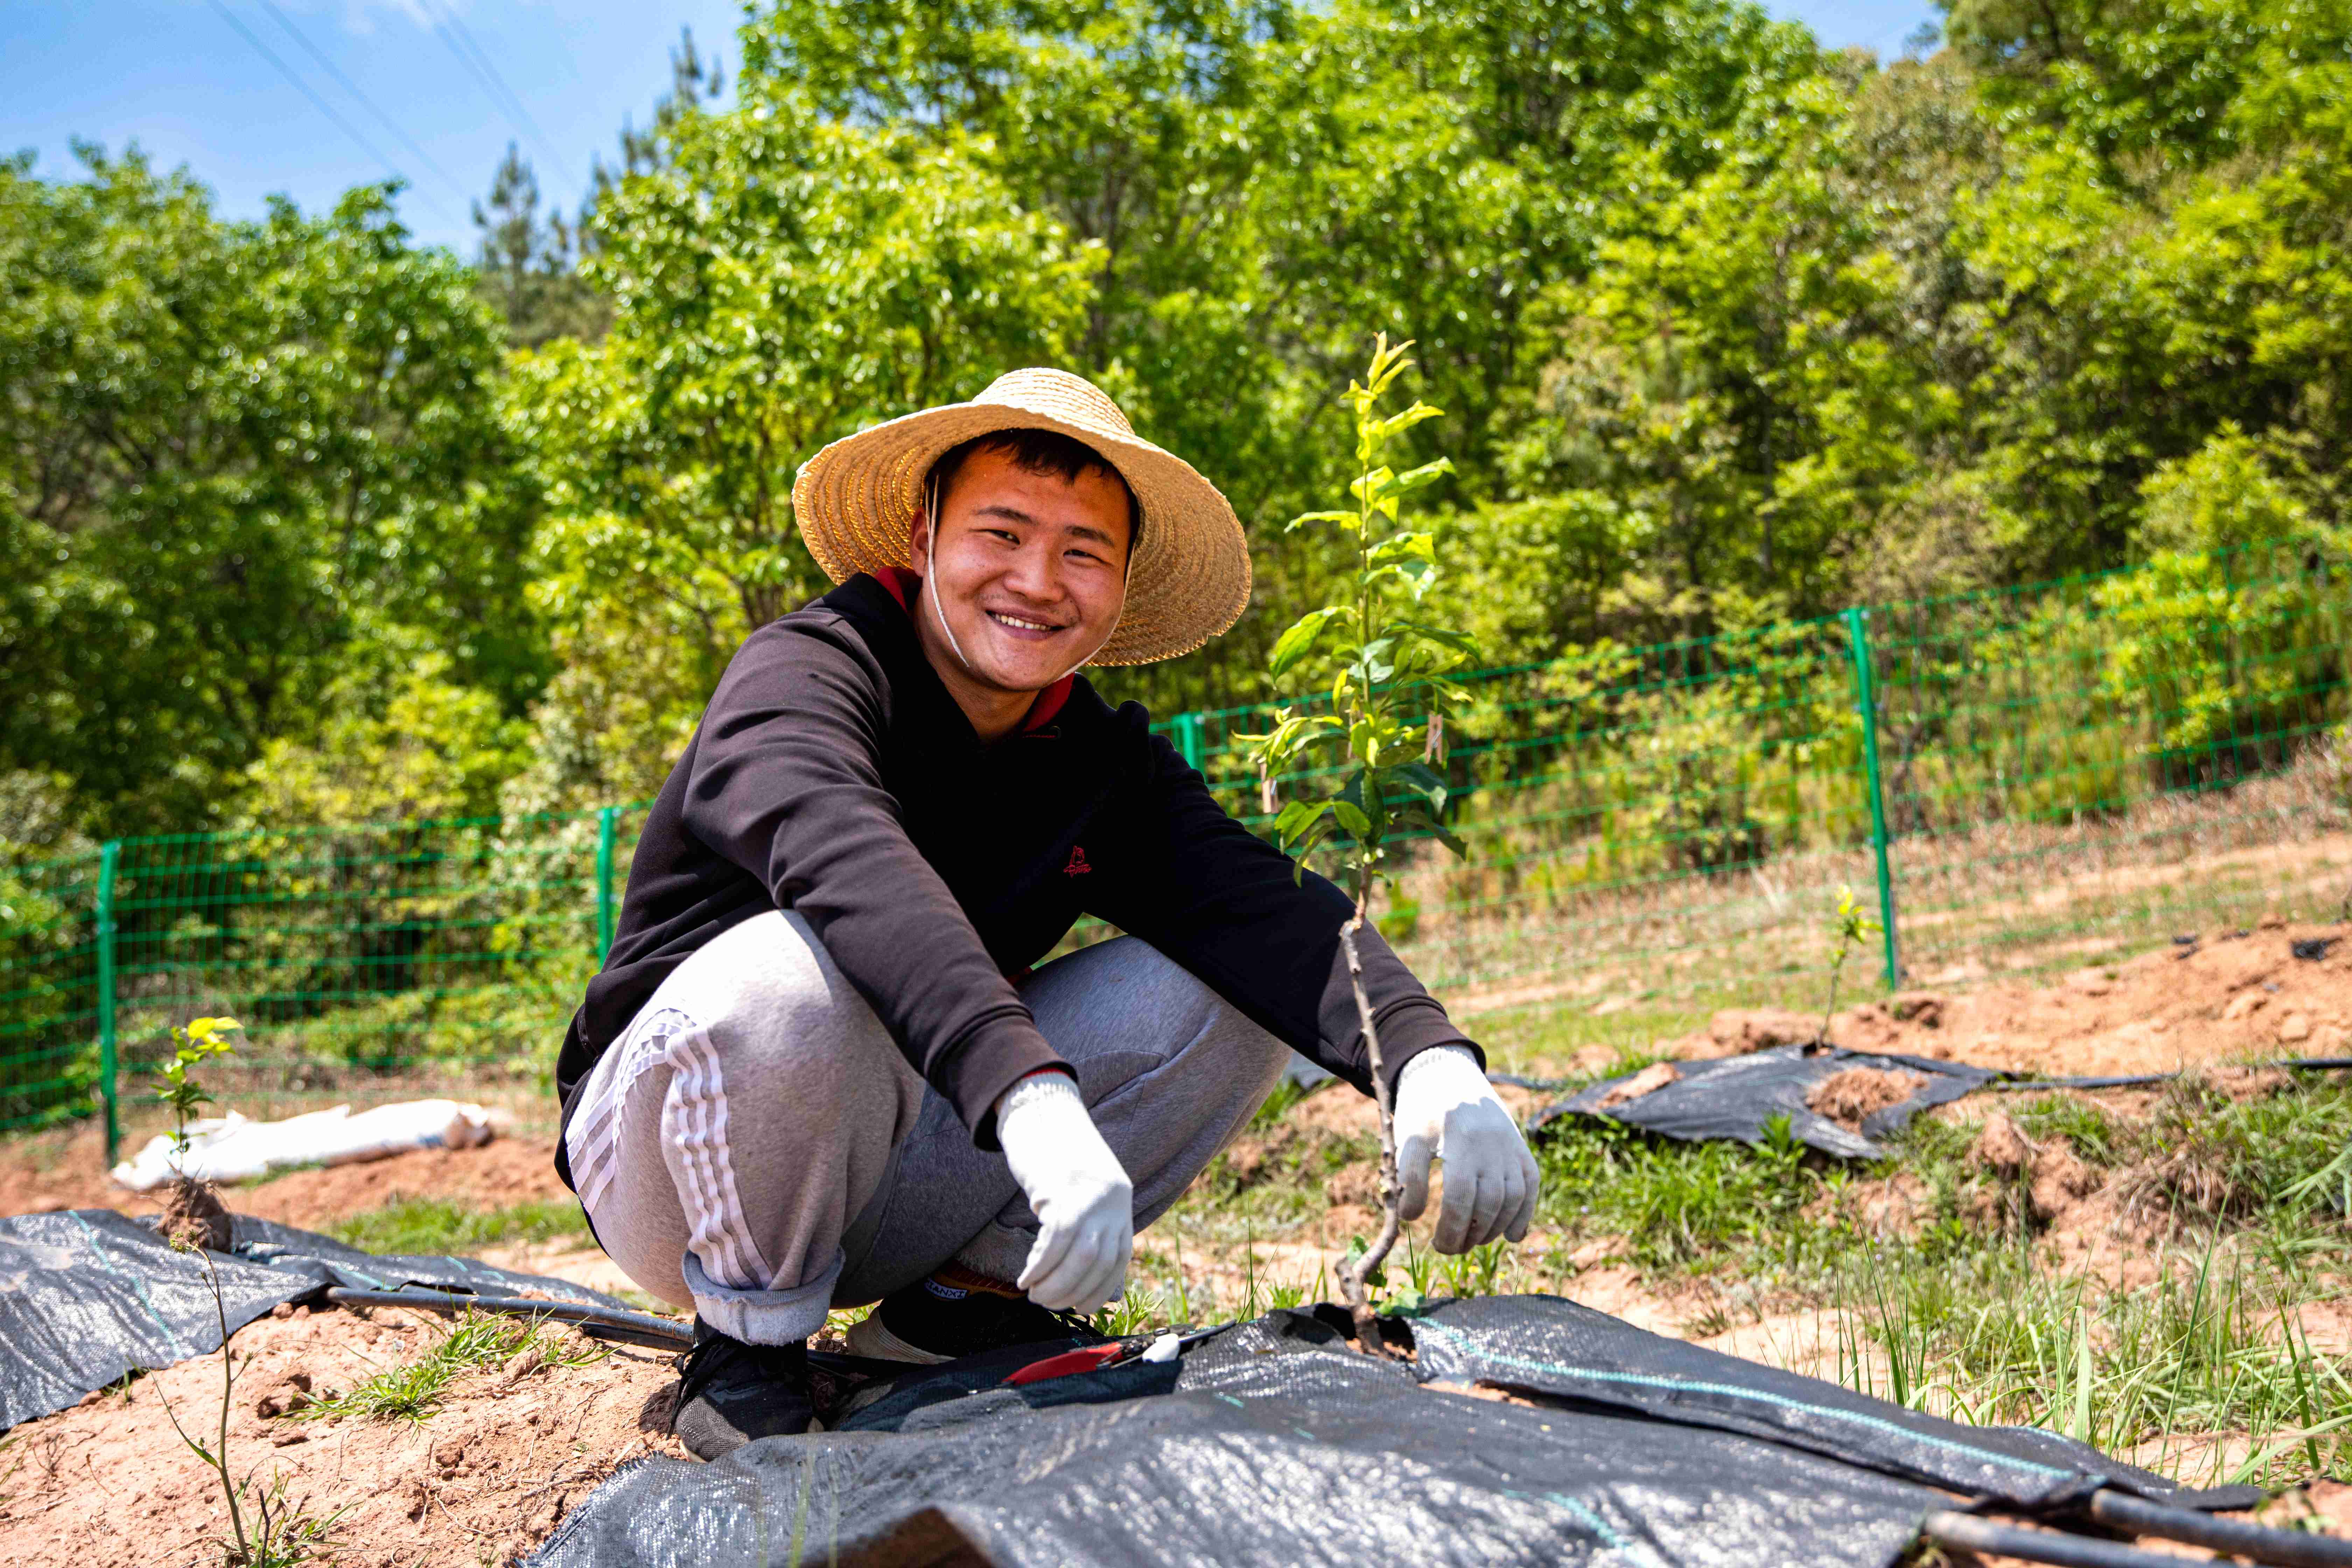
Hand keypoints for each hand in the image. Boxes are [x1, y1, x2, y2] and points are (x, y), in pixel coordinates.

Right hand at [994, 1070, 1133, 1310]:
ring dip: (1054, 1285)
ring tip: (1034, 1294)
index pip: (1119, 1260)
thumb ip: (1096, 1233)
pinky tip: (1025, 1277)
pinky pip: (1054, 1242)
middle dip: (1073, 1293)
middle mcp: (1112, 1201)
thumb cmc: (1058, 1159)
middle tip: (1048, 1303)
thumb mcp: (1087, 1194)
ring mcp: (1089, 1195)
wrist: (1041, 1111)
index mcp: (1121, 1203)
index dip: (1100, 1290)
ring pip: (1079, 1258)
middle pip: (1099, 1263)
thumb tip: (1108, 1292)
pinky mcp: (1062, 1190)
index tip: (1079, 1306)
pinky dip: (1039, 1267)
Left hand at [1392, 1045, 1539, 1253]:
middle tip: (1451, 1247)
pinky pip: (1531, 1186)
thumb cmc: (1423, 1112)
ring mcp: (1511, 1146)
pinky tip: (1511, 1236)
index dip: (1451, 1228)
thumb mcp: (1407, 1137)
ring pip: (1513, 1199)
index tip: (1437, 1245)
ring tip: (1473, 1241)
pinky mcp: (1521, 1148)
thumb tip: (1410, 1217)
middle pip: (1489, 1203)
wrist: (1449, 1075)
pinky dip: (1524, 1214)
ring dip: (1495, 1228)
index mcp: (1460, 1140)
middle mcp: (1492, 1144)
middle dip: (1470, 1234)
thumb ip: (1407, 1175)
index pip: (1461, 1197)